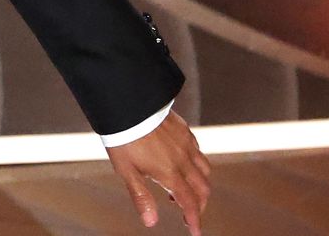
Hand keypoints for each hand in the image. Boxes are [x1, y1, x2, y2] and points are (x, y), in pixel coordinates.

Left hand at [108, 111, 210, 233]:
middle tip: (188, 211)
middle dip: (199, 204)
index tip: (195, 231)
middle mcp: (183, 160)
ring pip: (205, 170)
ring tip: (181, 188)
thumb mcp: (127, 171)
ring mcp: (186, 143)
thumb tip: (151, 222)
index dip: (195, 219)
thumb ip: (141, 196)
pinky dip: (196, 163)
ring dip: (200, 184)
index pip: (189, 203)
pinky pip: (198, 151)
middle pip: (202, 189)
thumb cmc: (123, 137)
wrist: (127, 105)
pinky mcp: (185, 130)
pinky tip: (182, 163)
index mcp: (169, 173)